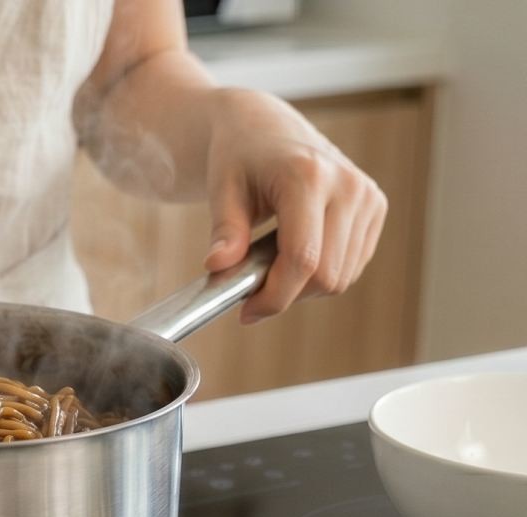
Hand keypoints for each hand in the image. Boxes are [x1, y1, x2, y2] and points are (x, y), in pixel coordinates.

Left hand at [203, 89, 387, 323]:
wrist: (263, 127)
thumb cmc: (239, 156)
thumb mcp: (222, 190)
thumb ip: (224, 231)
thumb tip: (218, 266)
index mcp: (308, 176)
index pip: (304, 258)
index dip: (276, 296)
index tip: (247, 312)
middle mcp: (347, 184)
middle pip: (327, 275)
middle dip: (287, 294)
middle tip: (252, 293)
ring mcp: (367, 195)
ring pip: (343, 276)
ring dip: (304, 287)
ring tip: (271, 267)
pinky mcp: (376, 206)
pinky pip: (353, 265)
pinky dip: (323, 273)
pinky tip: (295, 254)